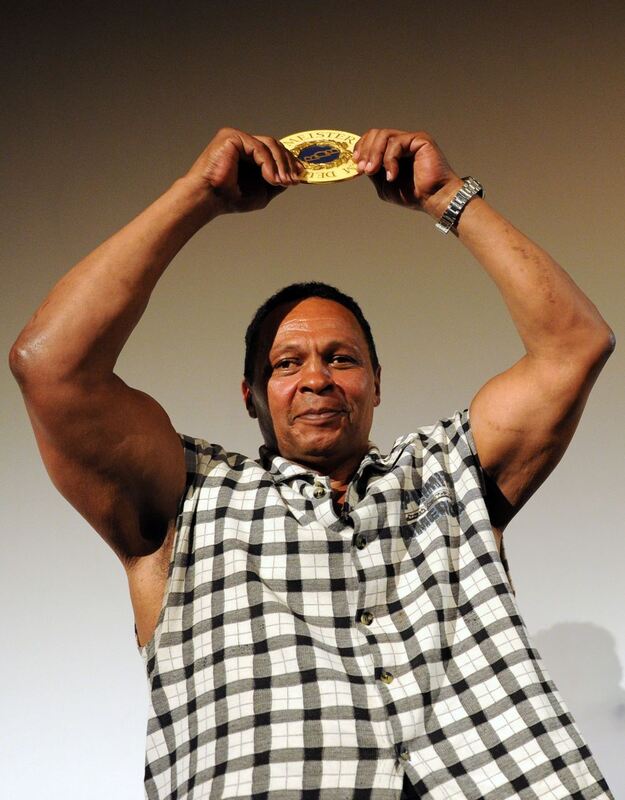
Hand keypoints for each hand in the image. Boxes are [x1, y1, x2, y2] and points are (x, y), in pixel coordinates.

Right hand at [185, 127, 300, 215]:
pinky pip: (258, 147)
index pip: (275, 152)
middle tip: (293, 181)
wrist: (210, 199)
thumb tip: (294, 176)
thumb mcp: (262, 193)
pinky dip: (268, 163)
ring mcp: (237, 138)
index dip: (290, 162)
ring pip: (270, 144)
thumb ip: (277, 182)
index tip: (300, 176)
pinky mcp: (232, 136)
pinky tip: (271, 179)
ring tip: (282, 182)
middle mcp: (243, 143)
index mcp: (249, 155)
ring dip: (280, 164)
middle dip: (288, 163)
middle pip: (275, 146)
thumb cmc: (230, 199)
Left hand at [353, 129, 461, 216]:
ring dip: (374, 154)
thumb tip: (360, 162)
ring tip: (373, 171)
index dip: (361, 148)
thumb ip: (373, 171)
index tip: (357, 165)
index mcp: (393, 152)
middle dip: (365, 151)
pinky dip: (389, 159)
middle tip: (364, 169)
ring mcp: (410, 139)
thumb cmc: (412, 195)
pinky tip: (392, 175)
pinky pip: (396, 142)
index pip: (372, 140)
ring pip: (383, 135)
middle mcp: (401, 142)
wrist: (432, 199)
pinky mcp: (420, 139)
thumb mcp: (383, 185)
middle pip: (375, 134)